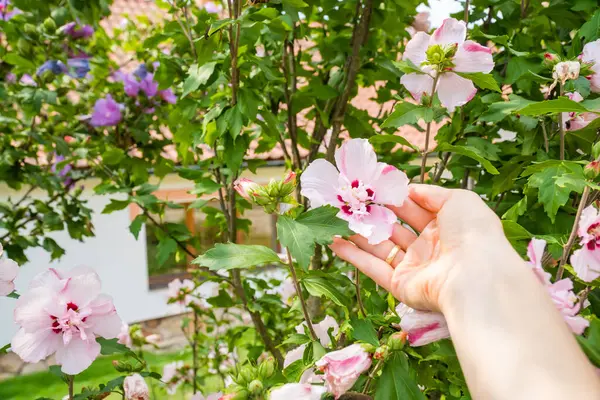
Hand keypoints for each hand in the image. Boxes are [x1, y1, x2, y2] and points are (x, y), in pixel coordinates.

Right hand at [330, 184, 509, 312]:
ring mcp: (413, 267)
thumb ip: (430, 192)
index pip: (412, 208)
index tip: (370, 186)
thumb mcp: (458, 200)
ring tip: (334, 218)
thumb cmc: (472, 232)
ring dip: (357, 233)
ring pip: (379, 247)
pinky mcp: (400, 285)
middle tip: (348, 200)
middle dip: (370, 214)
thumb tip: (408, 189)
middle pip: (392, 227)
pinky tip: (333, 242)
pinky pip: (372, 268)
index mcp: (444, 226)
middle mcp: (428, 247)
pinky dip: (352, 256)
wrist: (476, 274)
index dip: (391, 197)